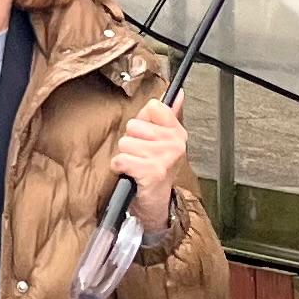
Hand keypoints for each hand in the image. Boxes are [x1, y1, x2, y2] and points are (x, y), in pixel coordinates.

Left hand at [114, 96, 193, 237]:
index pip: (154, 106)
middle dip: (131, 141)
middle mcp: (175, 143)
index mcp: (178, 132)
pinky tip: (130, 174)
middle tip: (141, 156)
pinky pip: (121, 159)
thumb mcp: (162, 142)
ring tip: (137, 166)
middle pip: (134, 125)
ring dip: (125, 156)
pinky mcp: (152, 171)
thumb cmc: (155, 171)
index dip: (142, 121)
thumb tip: (177, 93)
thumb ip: (166, 116)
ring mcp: (165, 157)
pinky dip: (120, 168)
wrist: (156, 205)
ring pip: (125, 143)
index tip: (147, 136)